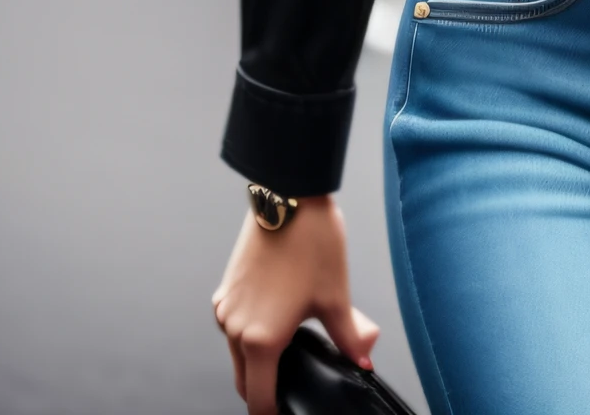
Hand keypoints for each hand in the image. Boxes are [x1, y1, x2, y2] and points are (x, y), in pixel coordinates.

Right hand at [213, 195, 378, 414]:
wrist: (288, 195)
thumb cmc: (310, 242)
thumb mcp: (335, 297)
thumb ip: (349, 338)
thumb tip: (363, 359)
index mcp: (260, 339)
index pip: (259, 401)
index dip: (275, 413)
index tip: (290, 412)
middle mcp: (234, 328)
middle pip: (245, 381)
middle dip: (266, 390)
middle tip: (295, 385)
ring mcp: (226, 307)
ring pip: (238, 354)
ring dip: (258, 360)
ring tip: (293, 349)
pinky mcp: (226, 289)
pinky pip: (233, 327)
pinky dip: (249, 335)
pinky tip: (278, 319)